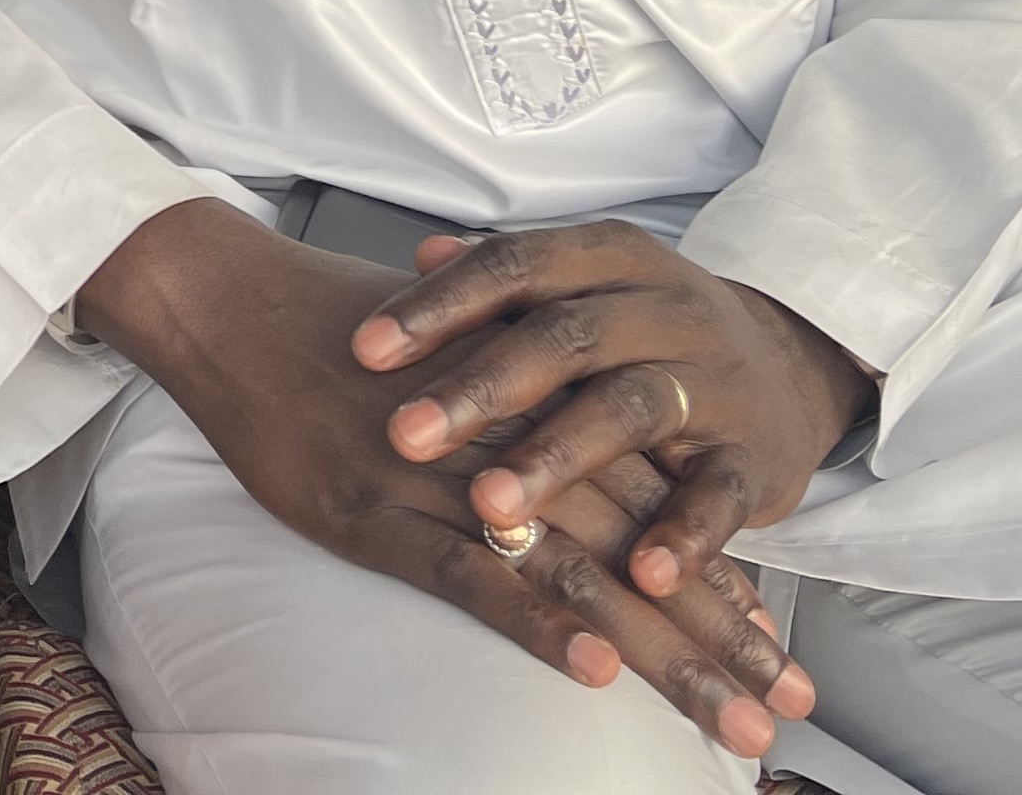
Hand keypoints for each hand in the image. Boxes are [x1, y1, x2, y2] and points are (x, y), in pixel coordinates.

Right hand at [81, 201, 814, 758]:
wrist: (233, 299)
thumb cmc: (335, 329)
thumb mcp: (444, 352)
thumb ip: (512, 401)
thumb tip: (566, 461)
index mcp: (534, 403)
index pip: (651, 495)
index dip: (713, 570)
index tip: (775, 641)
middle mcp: (509, 443)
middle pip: (637, 545)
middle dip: (719, 631)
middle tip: (787, 703)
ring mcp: (446, 481)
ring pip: (579, 573)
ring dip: (664, 654)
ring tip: (731, 722)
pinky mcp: (378, 513)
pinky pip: (470, 576)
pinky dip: (535, 622)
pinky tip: (593, 670)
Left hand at [358, 220, 876, 618]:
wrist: (785, 366)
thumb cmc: (642, 331)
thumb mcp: (581, 288)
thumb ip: (502, 280)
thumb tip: (419, 254)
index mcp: (607, 258)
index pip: (512, 267)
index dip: (437, 306)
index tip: (363, 350)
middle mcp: (661, 308)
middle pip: (562, 338)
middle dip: (479, 388)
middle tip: (404, 435)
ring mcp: (714, 381)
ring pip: (629, 410)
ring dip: (558, 458)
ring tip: (492, 508)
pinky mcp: (755, 456)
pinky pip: (720, 494)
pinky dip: (684, 535)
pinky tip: (643, 574)